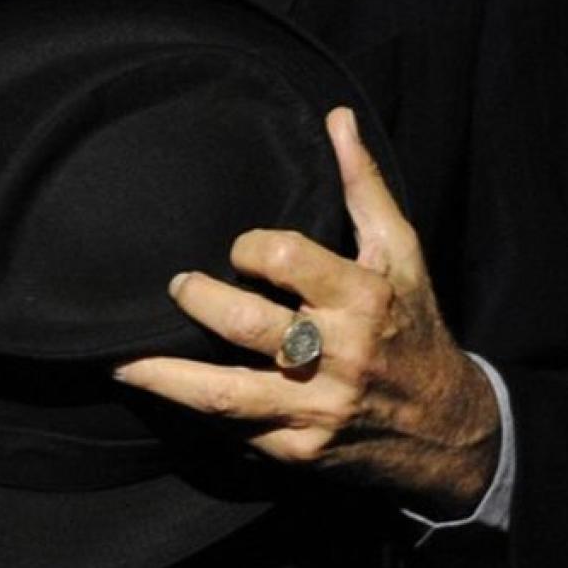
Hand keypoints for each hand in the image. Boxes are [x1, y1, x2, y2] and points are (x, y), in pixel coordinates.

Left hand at [114, 106, 500, 515]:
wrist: (448, 431)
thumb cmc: (412, 325)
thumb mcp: (401, 253)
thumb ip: (363, 185)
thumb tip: (337, 117)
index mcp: (363, 299)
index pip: (286, 260)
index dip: (250, 247)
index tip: (239, 249)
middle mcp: (337, 355)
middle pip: (245, 323)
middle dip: (197, 300)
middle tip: (176, 287)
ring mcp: (314, 410)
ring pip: (223, 393)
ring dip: (162, 374)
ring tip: (119, 359)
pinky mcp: (298, 451)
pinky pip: (233, 428)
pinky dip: (194, 409)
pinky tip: (160, 390)